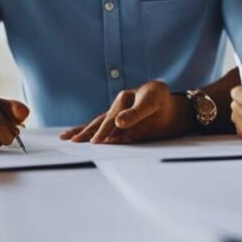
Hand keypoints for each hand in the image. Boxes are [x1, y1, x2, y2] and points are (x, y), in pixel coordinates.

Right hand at [60, 81, 192, 143]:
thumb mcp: (153, 102)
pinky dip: (96, 137)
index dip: (104, 130)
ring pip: (99, 126)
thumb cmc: (163, 99)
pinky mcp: (122, 127)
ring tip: (68, 138)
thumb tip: (118, 122)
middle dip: (86, 132)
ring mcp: (119, 117)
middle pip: (100, 122)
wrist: (173, 106)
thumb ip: (137, 112)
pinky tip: (86, 141)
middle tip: (71, 141)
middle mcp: (118, 108)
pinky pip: (107, 133)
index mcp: (123, 99)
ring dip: (84, 133)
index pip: (111, 118)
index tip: (95, 142)